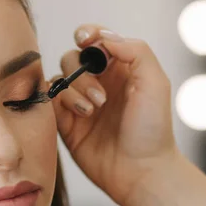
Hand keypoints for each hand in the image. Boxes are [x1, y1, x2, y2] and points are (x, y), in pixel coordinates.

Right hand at [51, 24, 179, 205]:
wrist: (141, 171)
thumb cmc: (152, 129)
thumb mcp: (155, 82)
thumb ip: (134, 51)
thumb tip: (102, 37)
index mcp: (121, 68)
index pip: (95, 40)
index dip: (86, 34)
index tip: (85, 40)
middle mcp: (99, 83)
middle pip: (73, 58)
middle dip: (82, 72)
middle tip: (102, 98)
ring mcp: (80, 103)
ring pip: (60, 78)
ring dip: (75, 90)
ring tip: (93, 111)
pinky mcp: (66, 123)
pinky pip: (50, 101)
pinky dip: (60, 102)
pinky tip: (81, 115)